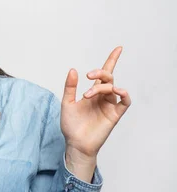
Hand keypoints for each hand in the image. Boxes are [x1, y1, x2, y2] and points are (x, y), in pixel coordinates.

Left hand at [60, 46, 131, 160]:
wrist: (75, 143)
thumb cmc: (71, 125)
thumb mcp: (67, 103)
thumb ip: (70, 87)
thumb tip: (73, 69)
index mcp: (92, 93)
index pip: (103, 74)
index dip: (111, 60)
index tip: (118, 48)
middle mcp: (102, 97)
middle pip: (108, 78)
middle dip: (100, 73)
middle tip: (89, 75)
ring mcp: (109, 105)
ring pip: (112, 88)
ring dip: (101, 87)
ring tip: (87, 95)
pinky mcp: (115, 115)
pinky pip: (125, 102)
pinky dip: (123, 94)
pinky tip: (116, 91)